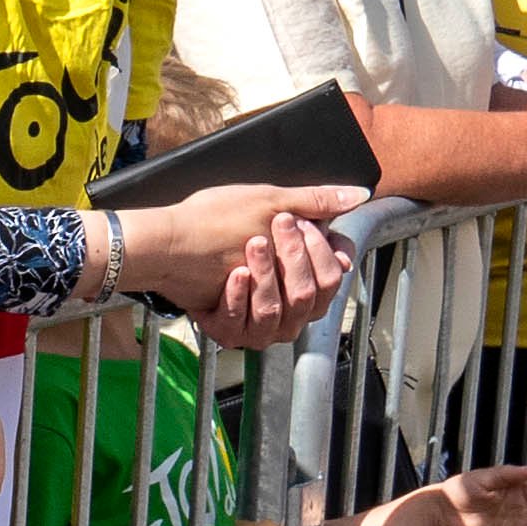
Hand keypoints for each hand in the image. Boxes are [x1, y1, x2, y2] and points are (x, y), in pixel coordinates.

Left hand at [99, 182, 361, 344]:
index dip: (323, 252)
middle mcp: (283, 305)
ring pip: (279, 312)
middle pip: (310, 295)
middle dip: (294, 258)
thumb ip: (315, 203)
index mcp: (299, 276)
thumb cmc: (217, 218)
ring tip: (251, 245)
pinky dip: (237, 298)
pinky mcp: (227, 330)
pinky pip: (243, 325)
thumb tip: (360, 195)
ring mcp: (256, 322)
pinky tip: (232, 276)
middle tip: (278, 225)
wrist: (166, 240)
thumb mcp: (270, 202)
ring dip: (266, 276)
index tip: (303, 225)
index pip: (332, 277)